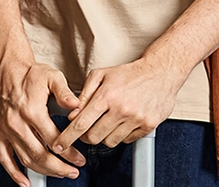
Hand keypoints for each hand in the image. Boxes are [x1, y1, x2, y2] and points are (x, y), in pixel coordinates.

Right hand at [0, 59, 85, 184]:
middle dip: (59, 168)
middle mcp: (17, 123)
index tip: (80, 159)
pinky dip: (14, 174)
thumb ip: (65, 93)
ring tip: (59, 174)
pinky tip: (25, 183)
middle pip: (40, 155)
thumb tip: (77, 106)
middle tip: (73, 172)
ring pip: (25, 159)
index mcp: (31, 110)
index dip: (68, 153)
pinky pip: (4, 158)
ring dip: (43, 171)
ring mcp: (5, 130)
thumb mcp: (52, 76)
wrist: (6, 68)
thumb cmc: (30, 73)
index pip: (53, 139)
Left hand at [51, 58, 183, 151]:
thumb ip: (83, 95)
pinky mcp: (148, 126)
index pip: (81, 123)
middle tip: (87, 128)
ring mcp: (136, 119)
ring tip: (108, 121)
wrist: (160, 72)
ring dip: (104, 136)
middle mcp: (121, 109)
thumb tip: (72, 115)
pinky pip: (126, 141)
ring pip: (109, 142)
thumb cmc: (128, 73)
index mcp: (106, 96)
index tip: (58, 145)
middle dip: (86, 136)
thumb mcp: (100, 75)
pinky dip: (121, 135)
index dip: (67, 137)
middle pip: (94, 137)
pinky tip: (123, 121)